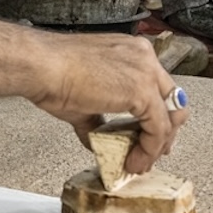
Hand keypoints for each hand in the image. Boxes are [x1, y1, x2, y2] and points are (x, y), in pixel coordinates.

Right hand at [27, 32, 188, 173]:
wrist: (40, 66)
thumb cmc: (50, 71)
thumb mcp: (82, 96)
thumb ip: (97, 118)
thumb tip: (96, 136)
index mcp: (130, 51)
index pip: (157, 86)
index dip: (156, 115)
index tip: (148, 134)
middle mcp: (143, 56)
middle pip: (172, 100)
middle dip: (165, 131)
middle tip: (152, 151)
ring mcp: (145, 72)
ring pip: (171, 116)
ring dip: (157, 144)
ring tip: (140, 161)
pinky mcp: (142, 92)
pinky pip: (158, 129)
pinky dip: (149, 149)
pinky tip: (134, 160)